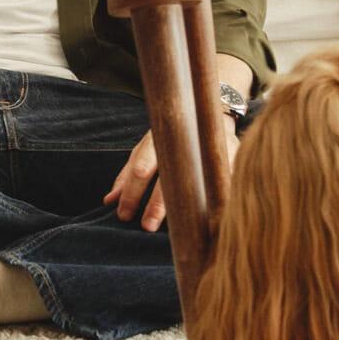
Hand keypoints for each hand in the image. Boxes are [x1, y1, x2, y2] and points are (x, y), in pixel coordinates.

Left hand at [106, 114, 246, 233]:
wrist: (206, 112)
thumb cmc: (170, 138)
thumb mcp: (145, 150)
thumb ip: (127, 175)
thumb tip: (108, 201)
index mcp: (157, 140)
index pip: (140, 167)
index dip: (132, 192)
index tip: (123, 214)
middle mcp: (180, 142)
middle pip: (167, 176)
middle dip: (156, 203)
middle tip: (147, 226)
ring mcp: (205, 147)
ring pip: (195, 177)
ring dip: (186, 203)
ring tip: (178, 226)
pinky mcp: (230, 152)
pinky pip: (222, 176)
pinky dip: (217, 195)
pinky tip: (211, 216)